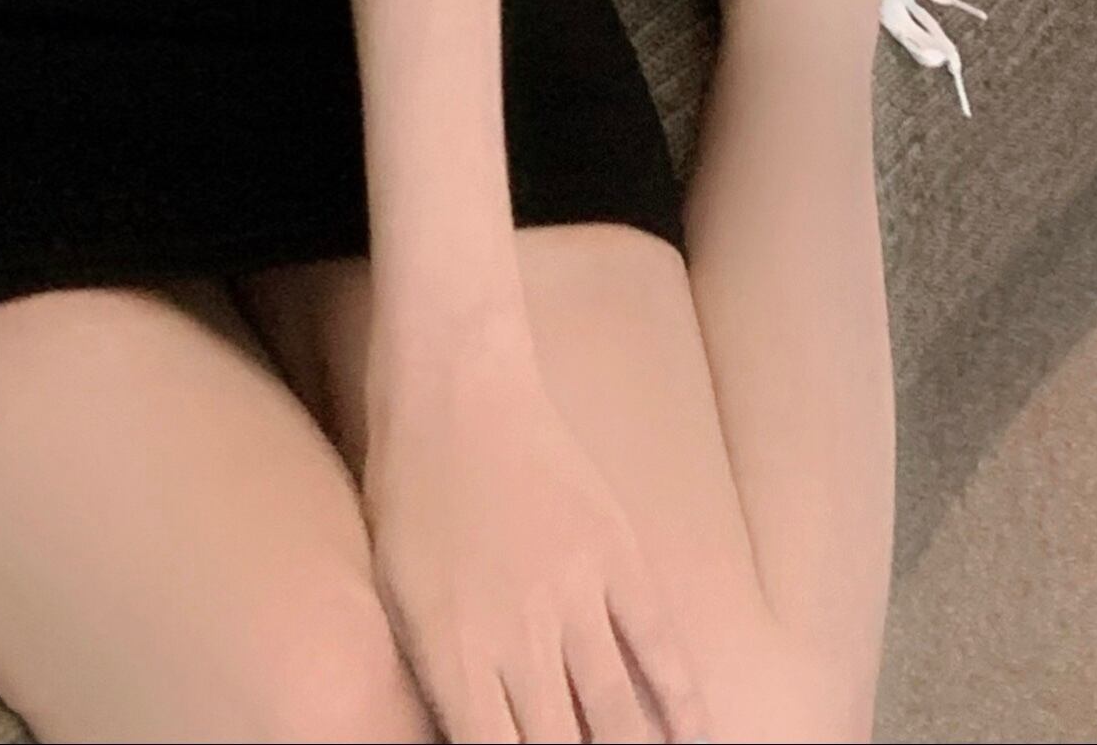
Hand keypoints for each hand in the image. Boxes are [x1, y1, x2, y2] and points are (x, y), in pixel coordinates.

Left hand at [364, 340, 710, 742]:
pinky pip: (660, 644)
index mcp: (451, 655)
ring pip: (616, 714)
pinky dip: (684, 701)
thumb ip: (440, 674)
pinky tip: (699, 736)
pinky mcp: (616, 553)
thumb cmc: (409, 491)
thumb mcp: (397, 594)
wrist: (452, 387)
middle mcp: (516, 639)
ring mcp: (572, 595)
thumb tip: (472, 733)